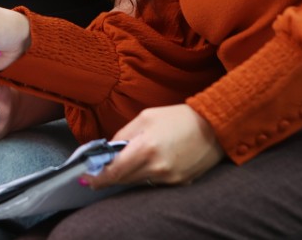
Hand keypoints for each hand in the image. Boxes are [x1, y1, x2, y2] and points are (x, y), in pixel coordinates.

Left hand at [87, 104, 223, 190]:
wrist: (215, 127)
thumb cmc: (179, 118)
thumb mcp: (146, 117)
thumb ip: (124, 134)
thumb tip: (109, 149)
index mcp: (146, 148)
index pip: (114, 171)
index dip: (98, 177)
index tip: (86, 178)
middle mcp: (157, 168)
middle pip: (124, 180)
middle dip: (110, 175)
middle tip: (100, 168)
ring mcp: (169, 178)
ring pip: (138, 182)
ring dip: (129, 174)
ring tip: (131, 158)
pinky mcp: (180, 183)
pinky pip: (154, 182)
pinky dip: (147, 174)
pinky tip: (152, 160)